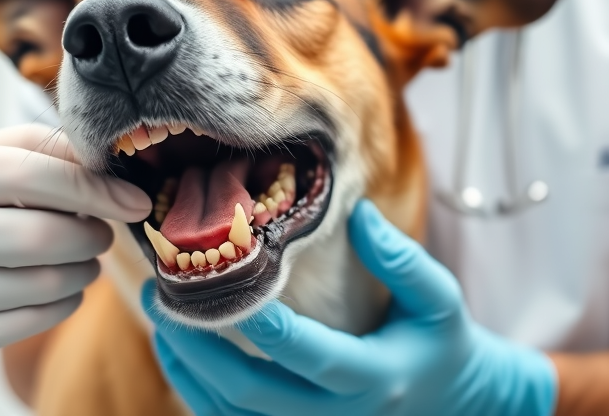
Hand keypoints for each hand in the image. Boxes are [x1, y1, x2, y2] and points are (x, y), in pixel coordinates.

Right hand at [0, 124, 151, 407]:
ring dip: (83, 270)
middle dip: (90, 233)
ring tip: (84, 259)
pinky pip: (31, 320)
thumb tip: (101, 158)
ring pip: (41, 282)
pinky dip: (62, 303)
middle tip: (102, 232)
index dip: (90, 185)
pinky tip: (59, 290)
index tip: (131, 197)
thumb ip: (26, 149)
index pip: (24, 172)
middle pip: (38, 233)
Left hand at [144, 200, 556, 415]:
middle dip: (202, 347)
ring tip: (160, 319)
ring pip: (235, 415)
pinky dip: (198, 393)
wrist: (448, 404)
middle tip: (165, 298)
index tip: (225, 281)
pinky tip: (176, 353)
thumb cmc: (437, 342)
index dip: (266, 325)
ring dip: (190, 370)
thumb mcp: (439, 299)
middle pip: (255, 393)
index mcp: (374, 377)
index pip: (312, 355)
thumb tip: (357, 212)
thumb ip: (401, 259)